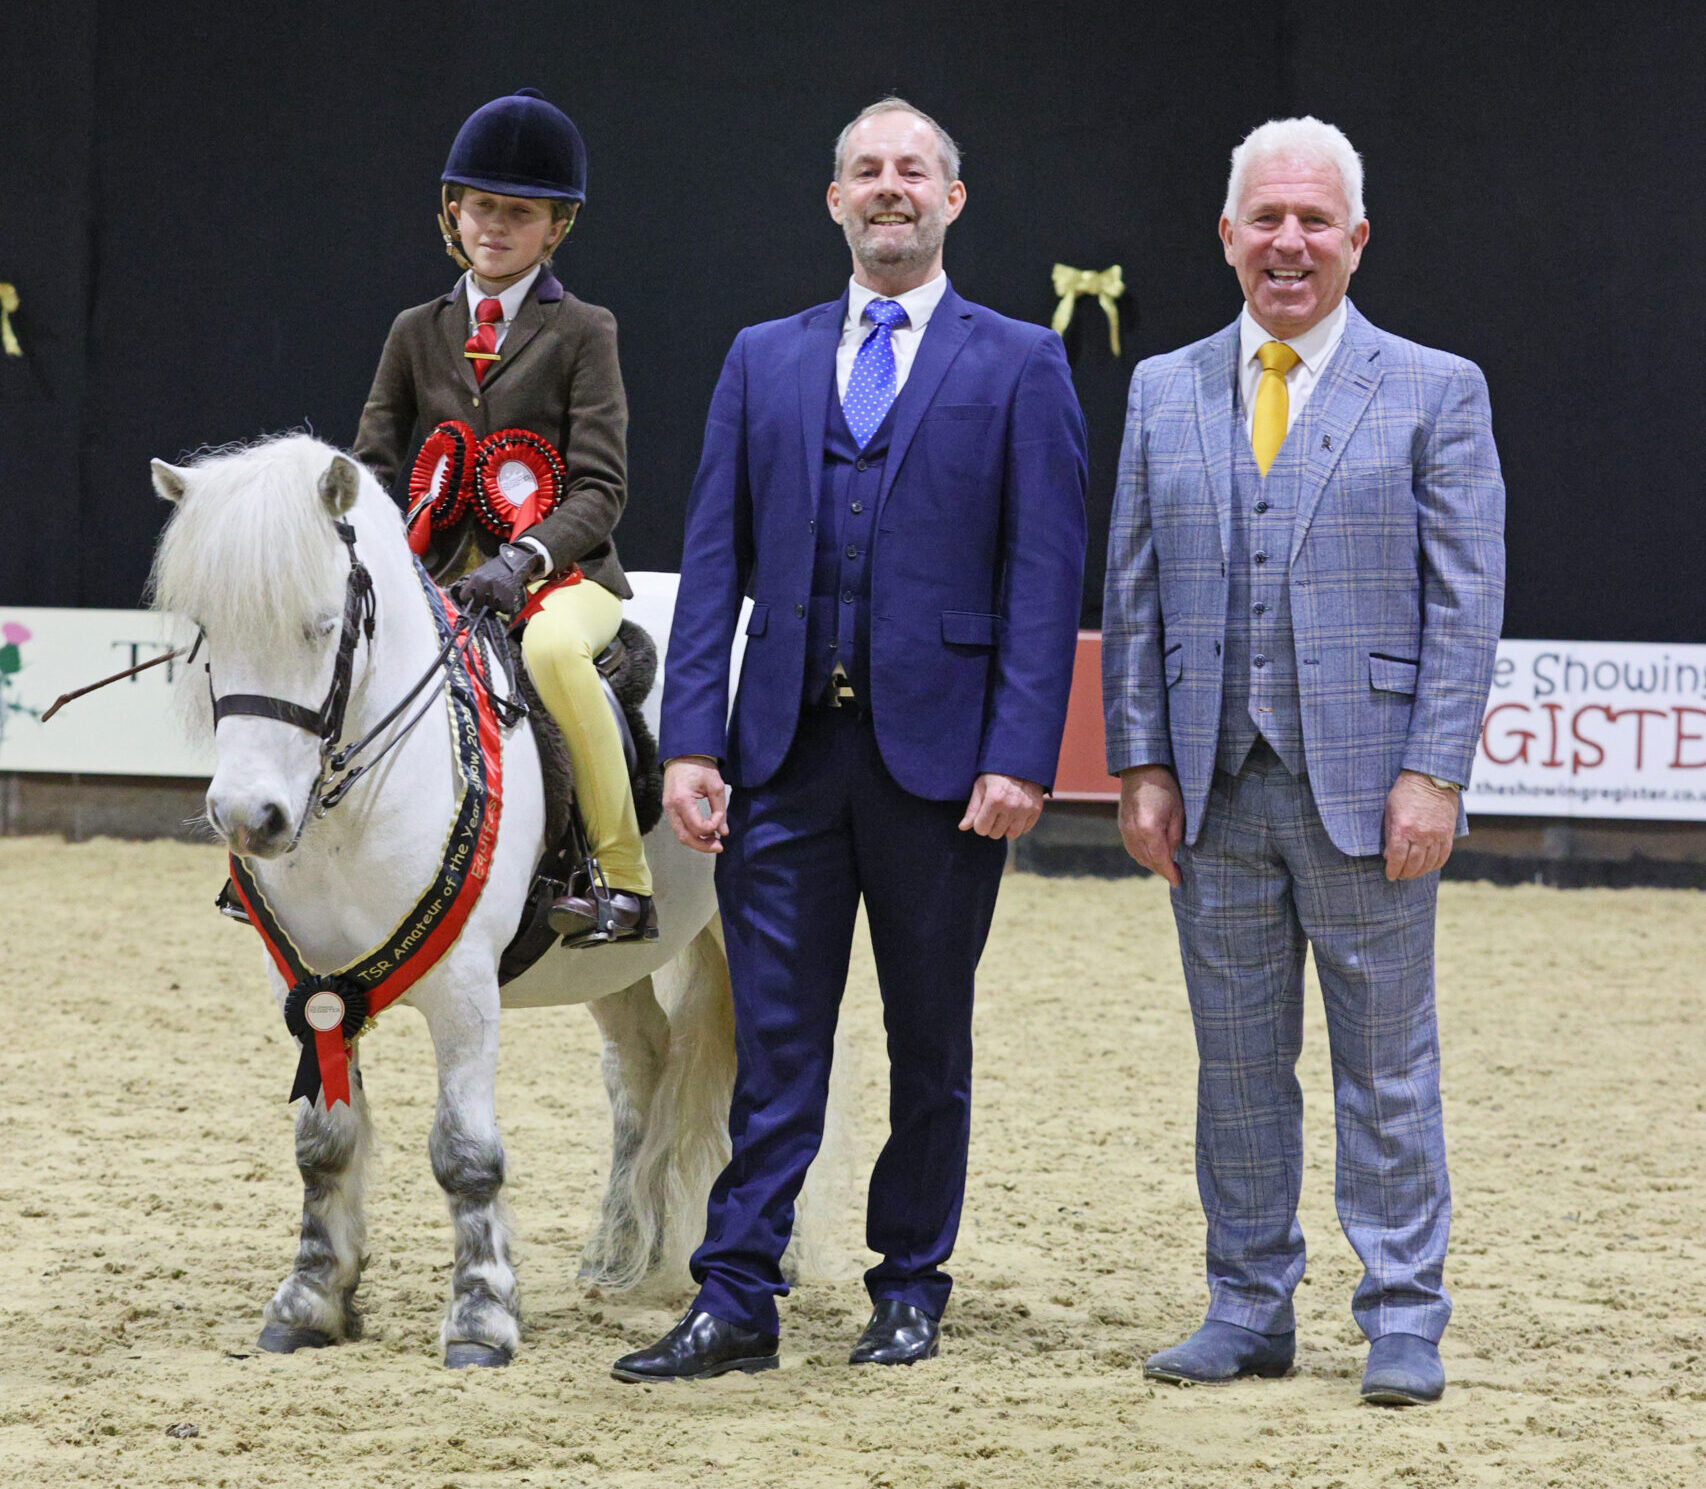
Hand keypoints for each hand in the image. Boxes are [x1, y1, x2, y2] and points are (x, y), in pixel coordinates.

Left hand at [450, 543, 542, 616]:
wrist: (513, 563)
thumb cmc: (496, 568)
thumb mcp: (479, 572)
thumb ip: (472, 584)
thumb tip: (466, 598)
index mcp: (477, 578)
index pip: (464, 597)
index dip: (468, 599)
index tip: (471, 599)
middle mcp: (486, 585)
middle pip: (477, 604)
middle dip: (481, 603)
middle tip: (487, 597)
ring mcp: (497, 591)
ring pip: (491, 608)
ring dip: (495, 605)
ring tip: (498, 595)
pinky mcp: (509, 597)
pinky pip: (504, 610)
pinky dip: (505, 607)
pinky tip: (505, 599)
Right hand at [663, 756, 728, 852]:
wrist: (683, 755)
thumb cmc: (700, 766)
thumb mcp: (715, 785)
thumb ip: (720, 810)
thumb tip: (724, 832)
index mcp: (681, 799)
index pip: (697, 826)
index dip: (712, 826)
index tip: (721, 817)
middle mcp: (671, 807)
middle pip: (685, 837)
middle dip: (703, 845)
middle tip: (720, 847)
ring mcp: (667, 809)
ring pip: (681, 835)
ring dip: (697, 842)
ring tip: (714, 842)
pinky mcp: (669, 809)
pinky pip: (679, 828)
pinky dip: (692, 834)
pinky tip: (705, 834)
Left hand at [958, 773, 1044, 838]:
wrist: (1022, 763)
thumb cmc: (996, 774)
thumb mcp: (981, 786)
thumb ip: (972, 809)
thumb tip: (963, 827)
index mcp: (994, 799)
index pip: (981, 829)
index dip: (979, 823)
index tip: (982, 814)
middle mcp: (1011, 806)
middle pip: (995, 834)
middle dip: (992, 826)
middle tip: (994, 812)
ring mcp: (1025, 809)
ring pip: (1011, 835)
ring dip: (1005, 828)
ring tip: (1004, 814)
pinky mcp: (1036, 810)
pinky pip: (1024, 830)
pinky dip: (1018, 825)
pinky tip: (1015, 813)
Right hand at [1117, 764, 1183, 885]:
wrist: (1141, 769)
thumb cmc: (1164, 787)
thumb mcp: (1178, 812)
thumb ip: (1175, 836)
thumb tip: (1172, 853)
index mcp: (1149, 830)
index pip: (1161, 860)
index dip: (1170, 873)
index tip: (1178, 882)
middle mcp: (1133, 833)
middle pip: (1148, 861)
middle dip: (1162, 870)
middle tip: (1176, 875)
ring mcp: (1125, 830)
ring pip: (1138, 857)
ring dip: (1152, 864)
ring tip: (1165, 866)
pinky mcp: (1121, 825)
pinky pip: (1131, 848)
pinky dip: (1142, 855)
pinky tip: (1151, 855)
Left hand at [1382, 770, 1458, 880]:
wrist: (1430, 778)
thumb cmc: (1405, 792)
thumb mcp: (1390, 811)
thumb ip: (1389, 835)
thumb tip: (1389, 856)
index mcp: (1403, 828)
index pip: (1397, 858)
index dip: (1393, 870)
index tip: (1390, 875)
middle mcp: (1421, 834)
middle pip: (1413, 864)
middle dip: (1405, 873)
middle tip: (1400, 875)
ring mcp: (1437, 835)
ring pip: (1429, 863)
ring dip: (1420, 871)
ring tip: (1412, 873)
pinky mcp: (1448, 833)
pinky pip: (1443, 856)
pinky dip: (1435, 865)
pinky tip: (1428, 867)